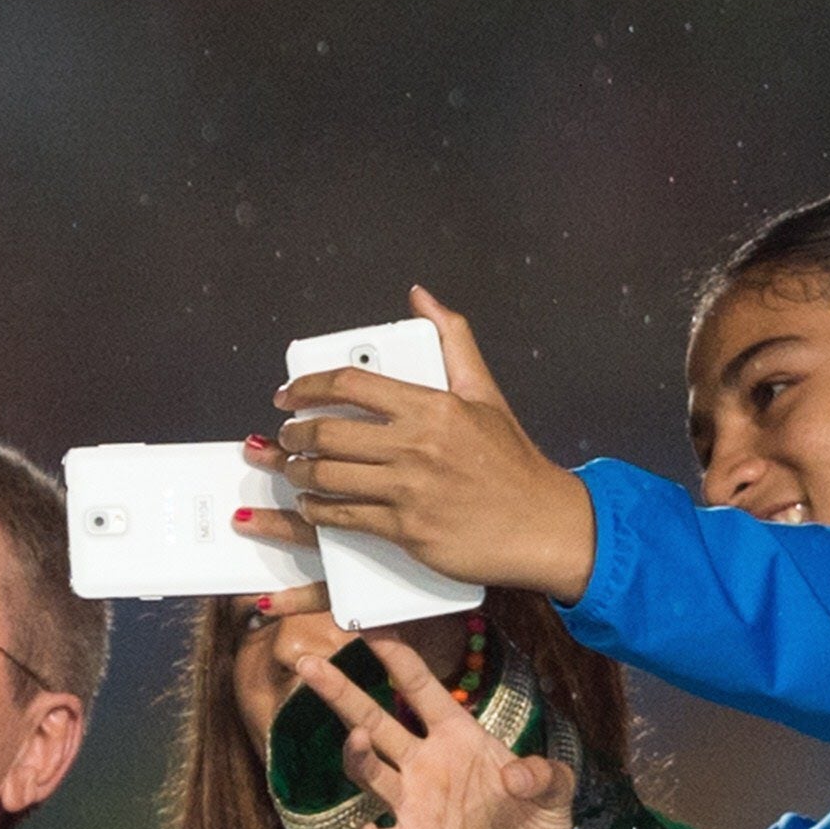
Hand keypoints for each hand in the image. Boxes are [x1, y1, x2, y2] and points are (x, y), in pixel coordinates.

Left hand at [253, 288, 599, 603]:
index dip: (307, 386)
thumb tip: (421, 298)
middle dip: (294, 434)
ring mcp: (409, 489)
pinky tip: (312, 505)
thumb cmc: (512, 462)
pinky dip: (316, 511)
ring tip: (294, 469)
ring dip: (297, 472)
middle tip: (286, 435)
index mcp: (432, 406)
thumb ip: (452, 339)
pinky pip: (342, 517)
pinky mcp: (406, 530)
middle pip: (328, 432)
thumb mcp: (485, 392)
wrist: (543, 525)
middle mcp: (417, 445)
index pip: (350, 383)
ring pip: (327, 476)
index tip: (288, 394)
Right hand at [288, 631, 584, 828]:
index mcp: (458, 739)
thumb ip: (547, 776)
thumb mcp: (558, 794)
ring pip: (369, 773)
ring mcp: (412, 807)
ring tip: (355, 738)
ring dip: (357, 755)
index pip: (421, 691)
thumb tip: (517, 774)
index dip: (398, 659)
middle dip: (342, 693)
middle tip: (309, 664)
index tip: (370, 629)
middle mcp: (425, 766)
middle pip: (374, 721)